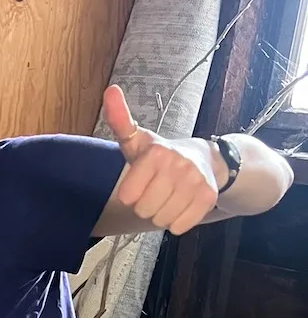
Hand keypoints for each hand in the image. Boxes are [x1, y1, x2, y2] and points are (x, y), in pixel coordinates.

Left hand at [103, 85, 218, 235]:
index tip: (140, 181)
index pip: (127, 196)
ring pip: (161, 220)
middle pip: (143, 210)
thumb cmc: (160, 155)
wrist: (205, 160)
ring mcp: (195, 181)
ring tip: (169, 195)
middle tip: (156, 188)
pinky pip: (179, 227)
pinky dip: (177, 222)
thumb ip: (119, 120)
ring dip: (161, 213)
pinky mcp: (208, 197)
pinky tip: (181, 204)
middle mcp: (177, 164)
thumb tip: (109, 90)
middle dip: (146, 204)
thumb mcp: (137, 139)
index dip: (131, 193)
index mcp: (156, 152)